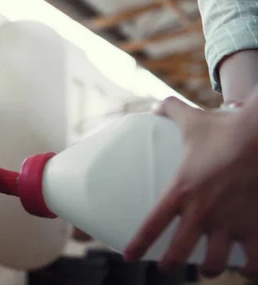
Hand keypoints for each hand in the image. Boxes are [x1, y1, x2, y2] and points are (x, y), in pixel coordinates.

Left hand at [123, 95, 257, 277]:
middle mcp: (203, 212)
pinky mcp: (257, 226)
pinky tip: (248, 268)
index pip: (152, 225)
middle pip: (180, 252)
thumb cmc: (226, 128)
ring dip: (212, 268)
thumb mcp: (193, 120)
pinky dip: (251, 268)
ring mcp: (231, 222)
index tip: (128, 256)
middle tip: (167, 267)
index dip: (138, 244)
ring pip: (216, 262)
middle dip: (171, 264)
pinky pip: (255, 260)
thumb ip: (170, 111)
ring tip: (210, 267)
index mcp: (181, 191)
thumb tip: (155, 105)